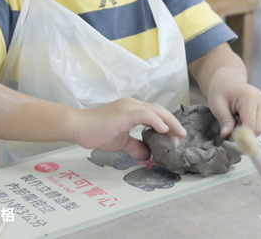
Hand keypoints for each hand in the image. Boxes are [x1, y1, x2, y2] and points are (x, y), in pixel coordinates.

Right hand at [71, 98, 186, 160]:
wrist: (78, 126)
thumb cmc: (96, 132)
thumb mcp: (121, 142)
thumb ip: (135, 146)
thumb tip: (147, 156)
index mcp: (133, 109)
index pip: (156, 114)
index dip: (168, 125)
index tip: (175, 139)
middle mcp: (133, 104)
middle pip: (160, 111)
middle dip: (173, 124)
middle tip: (182, 137)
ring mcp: (129, 107)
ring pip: (156, 111)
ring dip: (169, 123)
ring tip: (177, 135)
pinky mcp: (124, 113)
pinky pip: (145, 114)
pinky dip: (156, 121)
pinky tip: (164, 130)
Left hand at [206, 68, 260, 138]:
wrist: (227, 79)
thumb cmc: (220, 89)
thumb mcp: (217, 104)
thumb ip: (224, 120)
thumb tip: (227, 135)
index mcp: (250, 98)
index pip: (251, 124)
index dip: (242, 137)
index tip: (231, 143)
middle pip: (257, 129)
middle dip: (245, 136)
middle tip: (230, 137)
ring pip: (259, 128)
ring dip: (247, 133)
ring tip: (233, 127)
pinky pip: (258, 124)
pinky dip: (249, 128)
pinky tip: (239, 123)